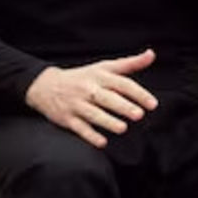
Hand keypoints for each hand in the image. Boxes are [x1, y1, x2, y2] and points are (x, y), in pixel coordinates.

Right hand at [24, 49, 159, 147]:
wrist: (46, 85)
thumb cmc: (83, 77)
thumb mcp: (105, 67)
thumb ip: (130, 63)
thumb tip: (151, 54)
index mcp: (100, 76)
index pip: (122, 83)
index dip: (138, 93)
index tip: (152, 104)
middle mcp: (88, 89)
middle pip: (107, 98)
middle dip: (123, 106)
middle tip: (139, 114)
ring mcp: (77, 104)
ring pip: (93, 114)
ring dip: (107, 121)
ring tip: (122, 128)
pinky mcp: (67, 118)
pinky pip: (79, 128)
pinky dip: (90, 135)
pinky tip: (102, 142)